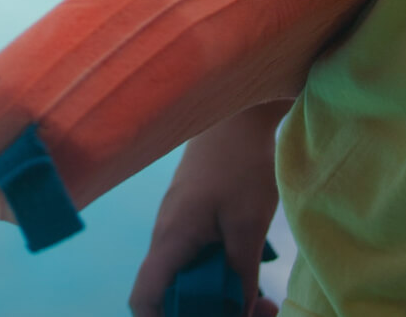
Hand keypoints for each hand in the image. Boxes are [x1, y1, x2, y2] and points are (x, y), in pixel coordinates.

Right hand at [129, 103, 288, 316]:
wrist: (241, 109)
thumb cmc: (241, 161)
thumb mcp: (248, 224)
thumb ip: (240, 274)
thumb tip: (241, 311)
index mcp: (171, 239)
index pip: (144, 298)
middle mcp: (167, 233)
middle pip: (170, 293)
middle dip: (207, 312)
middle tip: (255, 313)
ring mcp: (179, 221)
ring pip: (187, 274)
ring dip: (218, 292)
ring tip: (262, 299)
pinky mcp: (193, 211)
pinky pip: (197, 254)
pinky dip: (219, 269)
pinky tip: (251, 270)